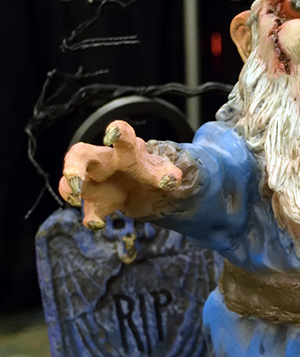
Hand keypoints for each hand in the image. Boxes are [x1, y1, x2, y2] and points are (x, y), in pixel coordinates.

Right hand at [60, 120, 182, 228]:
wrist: (143, 187)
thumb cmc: (148, 171)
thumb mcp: (162, 170)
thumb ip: (167, 174)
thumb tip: (173, 179)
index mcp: (125, 151)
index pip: (121, 136)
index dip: (117, 132)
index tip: (113, 134)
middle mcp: (104, 163)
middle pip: (79, 155)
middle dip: (73, 166)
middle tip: (73, 179)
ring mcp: (96, 182)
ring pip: (71, 181)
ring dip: (69, 189)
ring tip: (75, 200)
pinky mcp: (96, 201)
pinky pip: (88, 210)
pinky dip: (91, 218)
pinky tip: (97, 224)